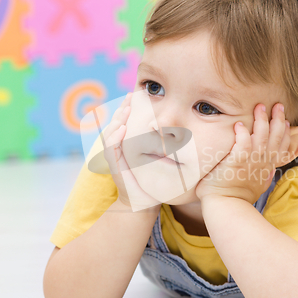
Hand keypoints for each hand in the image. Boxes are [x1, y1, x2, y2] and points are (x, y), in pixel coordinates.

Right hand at [102, 92, 160, 211]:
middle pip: (117, 122)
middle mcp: (119, 148)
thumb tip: (186, 131)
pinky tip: (122, 128)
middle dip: (124, 108)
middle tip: (132, 95)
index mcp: (129, 144)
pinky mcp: (114, 166)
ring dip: (118, 118)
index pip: (127, 121)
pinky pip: (111, 148)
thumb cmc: (155, 182)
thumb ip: (168, 145)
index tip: (139, 94)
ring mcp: (115, 156)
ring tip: (126, 107)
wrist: (144, 203)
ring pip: (112, 132)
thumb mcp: (163, 159)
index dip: (130, 107)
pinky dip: (115, 137)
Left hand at [195, 102, 290, 203]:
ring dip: (261, 120)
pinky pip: (243, 143)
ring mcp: (251, 162)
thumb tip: (268, 171)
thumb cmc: (237, 199)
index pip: (281, 146)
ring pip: (261, 136)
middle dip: (277, 119)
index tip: (286, 121)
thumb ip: (263, 176)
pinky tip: (239, 124)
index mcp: (267, 167)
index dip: (285, 132)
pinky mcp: (237, 161)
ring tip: (260, 107)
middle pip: (275, 137)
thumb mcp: (257, 186)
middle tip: (278, 105)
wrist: (227, 207)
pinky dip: (242, 133)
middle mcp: (262, 163)